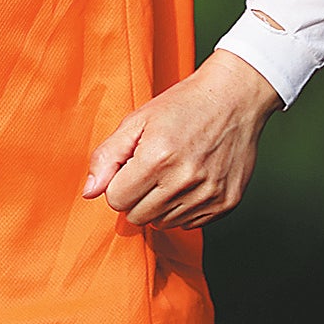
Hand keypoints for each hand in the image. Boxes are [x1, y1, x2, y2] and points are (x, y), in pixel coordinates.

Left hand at [82, 49, 282, 229]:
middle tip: (149, 170)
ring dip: (159, 204)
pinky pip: (190, 224)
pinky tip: (189, 182)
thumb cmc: (182, 106)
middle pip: (138, 217)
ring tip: (170, 174)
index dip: (117, 185)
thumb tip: (89, 192)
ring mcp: (209, 195)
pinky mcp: (227, 204)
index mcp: (157, 159)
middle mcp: (184, 181)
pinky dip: (183, 208)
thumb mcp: (136, 121)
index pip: (117, 200)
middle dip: (135, 197)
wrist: (234, 99)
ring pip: (163, 223)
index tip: (130, 167)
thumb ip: (107, 157)